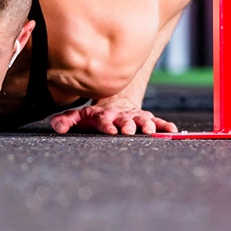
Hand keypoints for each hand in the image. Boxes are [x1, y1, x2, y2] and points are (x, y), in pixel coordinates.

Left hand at [50, 97, 177, 135]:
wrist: (115, 100)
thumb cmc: (94, 113)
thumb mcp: (79, 116)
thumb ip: (66, 120)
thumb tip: (56, 127)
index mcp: (104, 116)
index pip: (104, 120)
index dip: (107, 125)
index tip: (111, 131)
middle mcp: (120, 116)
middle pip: (125, 120)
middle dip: (128, 125)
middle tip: (130, 130)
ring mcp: (135, 117)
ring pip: (142, 120)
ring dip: (147, 125)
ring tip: (151, 131)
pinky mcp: (146, 118)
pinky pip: (158, 121)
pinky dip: (165, 126)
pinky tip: (173, 131)